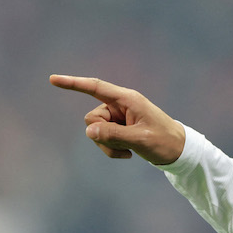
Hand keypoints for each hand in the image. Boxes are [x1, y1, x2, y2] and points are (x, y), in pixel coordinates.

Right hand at [49, 74, 185, 164]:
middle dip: (102, 135)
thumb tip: (89, 131)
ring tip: (129, 150)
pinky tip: (129, 153)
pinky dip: (111, 149)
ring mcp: (118, 117)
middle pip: (92, 118)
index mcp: (127, 99)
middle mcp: (120, 105)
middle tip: (124, 144)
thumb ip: (114, 135)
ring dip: (108, 145)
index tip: (53, 79)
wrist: (178, 151)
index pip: (96, 88)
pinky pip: (102, 139)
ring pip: (95, 132)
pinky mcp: (118, 129)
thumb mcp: (140, 140)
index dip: (73, 83)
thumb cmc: (164, 141)